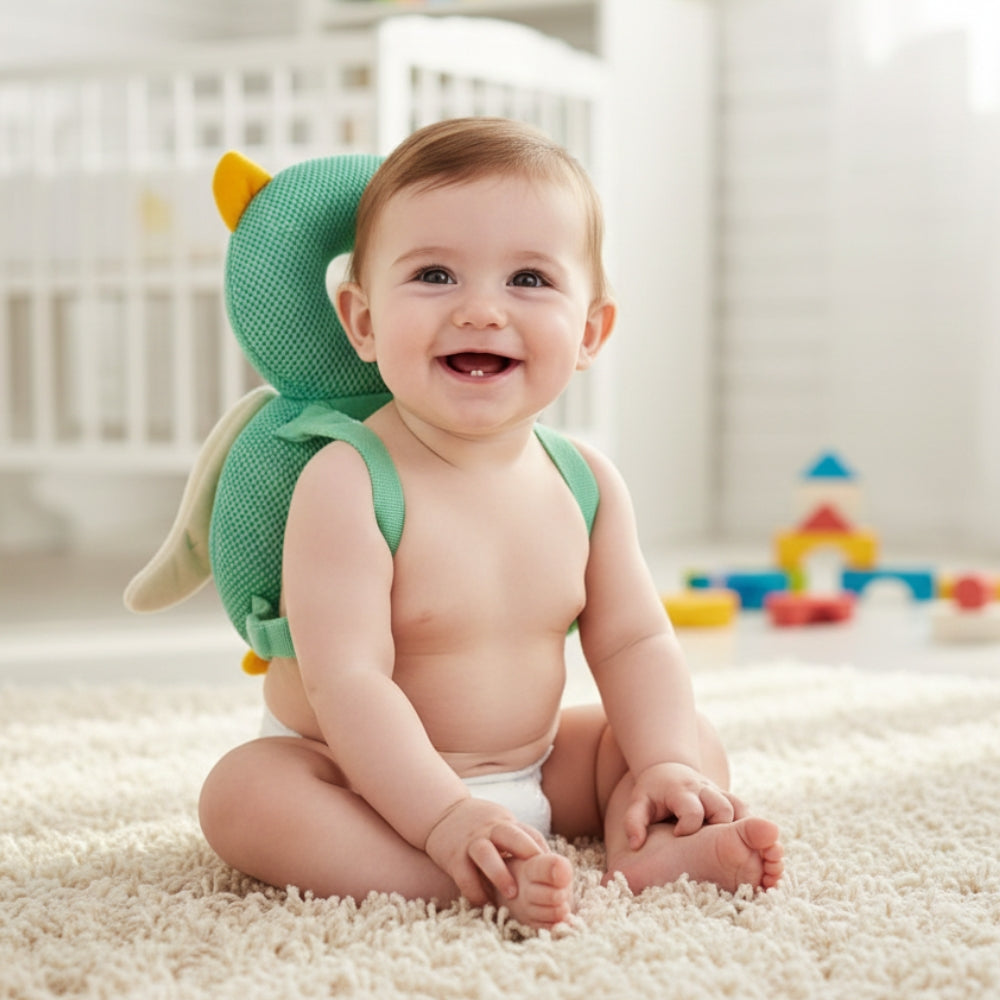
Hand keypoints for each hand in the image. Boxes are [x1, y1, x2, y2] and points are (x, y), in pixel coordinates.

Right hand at [423, 797, 547, 906]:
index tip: (556, 870)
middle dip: (525, 852)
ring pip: (485, 853)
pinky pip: (464, 875)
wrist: (441, 814)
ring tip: (511, 894)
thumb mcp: (502, 824)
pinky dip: (475, 890)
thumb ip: (523, 840)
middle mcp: (489, 830)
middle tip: (537, 877)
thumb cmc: (480, 825)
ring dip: (499, 873)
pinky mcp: (453, 857)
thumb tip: (553, 863)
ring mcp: (470, 842)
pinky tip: (485, 903)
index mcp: (505, 823)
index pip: (529, 833)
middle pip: (510, 835)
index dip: (542, 851)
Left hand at [623, 762, 746, 847]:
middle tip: (712, 847)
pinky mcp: (727, 798)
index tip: (678, 836)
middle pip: (722, 809)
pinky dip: (748, 825)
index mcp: (680, 791)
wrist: (669, 768)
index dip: (688, 826)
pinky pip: (745, 810)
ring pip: (739, 808)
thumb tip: (635, 844)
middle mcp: (703, 790)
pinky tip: (747, 844)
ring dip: (740, 828)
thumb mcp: (638, 803)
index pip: (692, 810)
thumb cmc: (652, 792)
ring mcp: (718, 793)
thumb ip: (633, 822)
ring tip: (736, 850)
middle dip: (720, 829)